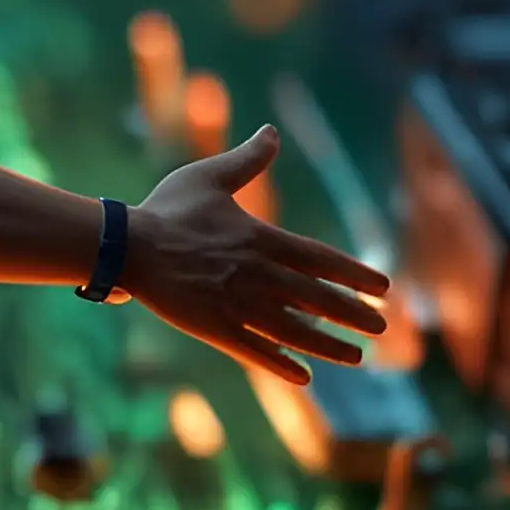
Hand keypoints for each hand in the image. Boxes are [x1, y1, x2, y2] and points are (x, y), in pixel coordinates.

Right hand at [120, 127, 390, 383]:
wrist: (126, 247)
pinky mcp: (213, 327)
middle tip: (382, 328)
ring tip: (356, 358)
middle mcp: (257, 275)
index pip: (321, 260)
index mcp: (261, 239)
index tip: (383, 288)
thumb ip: (248, 160)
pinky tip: (303, 377)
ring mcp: (236, 304)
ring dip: (328, 345)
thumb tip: (272, 132)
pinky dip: (280, 363)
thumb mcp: (210, 177)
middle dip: (353, 315)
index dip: (355, 274)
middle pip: (316, 299)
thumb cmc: (166, 210)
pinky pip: (254, 350)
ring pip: (293, 330)